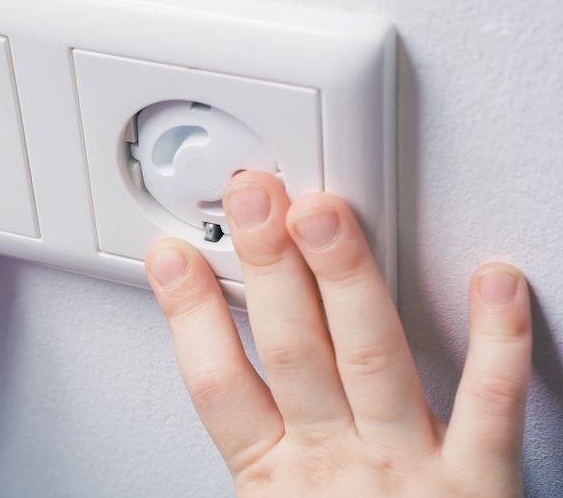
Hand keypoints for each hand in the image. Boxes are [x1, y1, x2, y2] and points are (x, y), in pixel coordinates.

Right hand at [145, 171, 529, 497]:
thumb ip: (246, 448)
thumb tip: (209, 381)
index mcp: (274, 480)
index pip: (217, 387)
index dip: (189, 317)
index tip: (173, 256)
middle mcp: (335, 466)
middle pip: (290, 353)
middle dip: (267, 270)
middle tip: (252, 200)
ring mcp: (406, 468)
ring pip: (370, 359)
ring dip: (345, 282)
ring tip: (324, 215)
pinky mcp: (478, 482)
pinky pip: (490, 405)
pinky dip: (497, 343)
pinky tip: (494, 281)